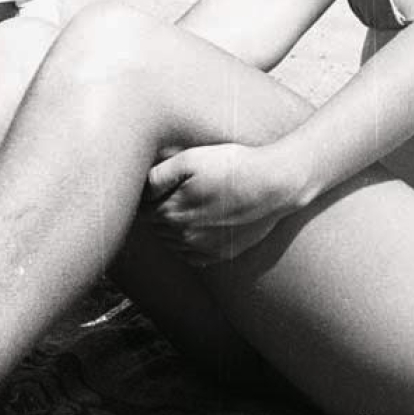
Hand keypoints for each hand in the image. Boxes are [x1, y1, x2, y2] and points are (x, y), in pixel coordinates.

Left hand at [144, 143, 303, 264]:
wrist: (273, 185)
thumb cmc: (233, 166)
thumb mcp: (191, 159)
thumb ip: (158, 175)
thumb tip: (139, 188)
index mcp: (171, 212)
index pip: (144, 209)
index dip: (149, 194)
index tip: (161, 182)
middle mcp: (182, 237)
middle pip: (156, 226)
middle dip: (160, 210)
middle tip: (176, 190)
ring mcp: (201, 250)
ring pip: (172, 241)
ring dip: (174, 226)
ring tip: (191, 204)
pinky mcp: (218, 255)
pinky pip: (191, 255)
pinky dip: (190, 242)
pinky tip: (202, 223)